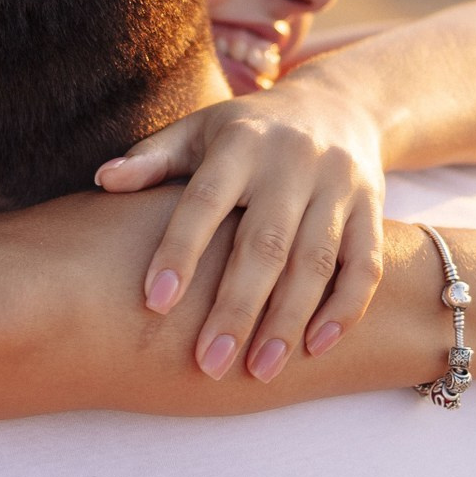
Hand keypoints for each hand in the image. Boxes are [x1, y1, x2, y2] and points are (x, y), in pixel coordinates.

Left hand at [96, 74, 386, 385]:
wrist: (339, 104)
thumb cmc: (247, 131)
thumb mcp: (199, 131)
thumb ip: (153, 158)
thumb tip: (103, 180)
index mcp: (240, 143)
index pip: (205, 201)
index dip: (180, 251)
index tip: (155, 303)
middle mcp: (293, 162)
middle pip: (265, 243)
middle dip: (236, 308)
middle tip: (208, 365)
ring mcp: (338, 186)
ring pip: (316, 262)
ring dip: (287, 321)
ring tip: (258, 372)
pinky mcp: (372, 208)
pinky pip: (363, 265)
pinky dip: (343, 310)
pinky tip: (314, 349)